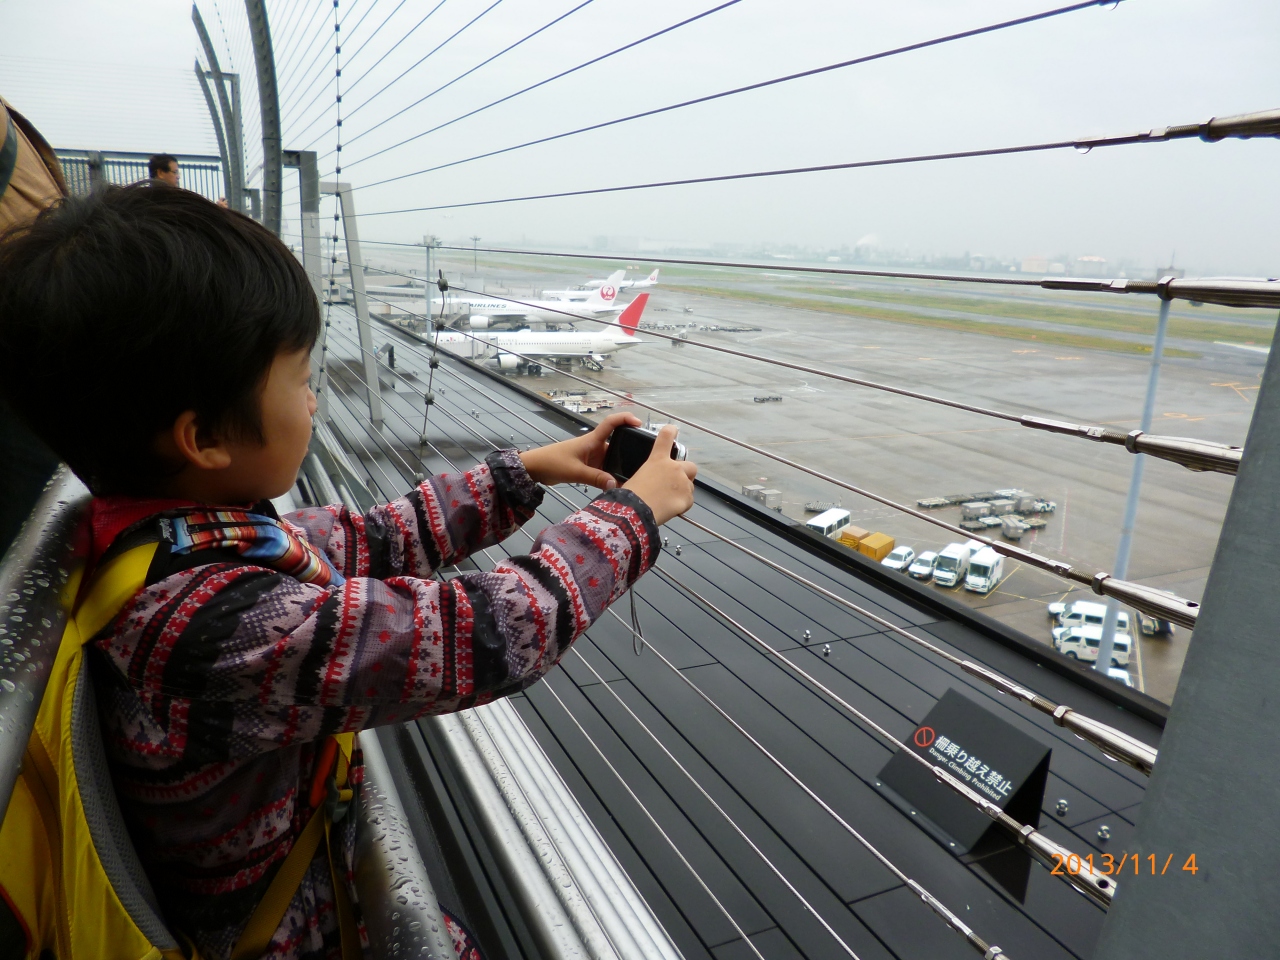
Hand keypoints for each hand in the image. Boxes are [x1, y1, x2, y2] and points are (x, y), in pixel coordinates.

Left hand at [519, 412, 642, 489]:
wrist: (535, 468)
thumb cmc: (552, 462)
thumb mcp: (575, 471)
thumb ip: (595, 478)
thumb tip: (616, 485)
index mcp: (591, 440)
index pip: (611, 423)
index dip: (625, 419)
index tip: (639, 423)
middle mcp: (595, 446)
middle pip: (617, 445)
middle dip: (629, 452)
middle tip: (644, 462)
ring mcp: (592, 457)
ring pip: (611, 460)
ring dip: (619, 468)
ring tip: (634, 477)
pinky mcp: (588, 467)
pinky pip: (604, 470)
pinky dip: (610, 476)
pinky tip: (618, 486)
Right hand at [622, 424, 697, 524]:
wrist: (636, 512)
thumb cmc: (631, 496)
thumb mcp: (637, 477)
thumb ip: (649, 474)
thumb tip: (648, 482)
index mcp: (658, 460)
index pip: (666, 437)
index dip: (671, 431)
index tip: (674, 429)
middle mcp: (674, 468)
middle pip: (690, 466)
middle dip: (686, 474)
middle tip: (676, 483)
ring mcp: (683, 482)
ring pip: (690, 486)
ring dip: (682, 491)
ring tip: (667, 501)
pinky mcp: (688, 497)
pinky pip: (688, 501)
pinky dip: (682, 505)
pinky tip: (670, 509)